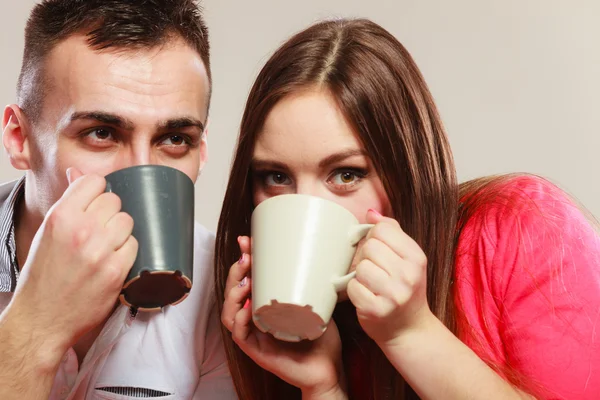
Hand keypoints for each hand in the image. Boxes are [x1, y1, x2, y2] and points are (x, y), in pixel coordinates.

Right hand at [4, 167, 137, 365]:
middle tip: (98, 231)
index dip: (97, 192)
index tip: (95, 204)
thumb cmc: (43, 274)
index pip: (95, 181)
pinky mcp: (117, 271)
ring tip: (105, 247)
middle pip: (115, 201)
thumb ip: (68, 202)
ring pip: (127, 222)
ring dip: (120, 233)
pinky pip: (135, 246)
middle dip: (109, 214)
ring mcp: (101, 251)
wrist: (41, 318)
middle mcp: (81, 230)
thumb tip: (79, 173)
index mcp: (60, 216)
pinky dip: (126, 253)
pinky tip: (112, 262)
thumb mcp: (47, 232)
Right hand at [221, 236, 345, 397]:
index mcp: (265, 306)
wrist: (329, 369)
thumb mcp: (315, 301)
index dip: (243, 261)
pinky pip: (240, 334)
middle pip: (233, 294)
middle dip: (235, 272)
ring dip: (232, 293)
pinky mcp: (256, 351)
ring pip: (229, 313)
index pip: (246, 281)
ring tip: (245, 280)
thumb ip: (311, 281)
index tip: (247, 241)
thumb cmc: (321, 338)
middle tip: (246, 257)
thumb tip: (317, 252)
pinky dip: (240, 320)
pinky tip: (248, 307)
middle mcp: (255, 319)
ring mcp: (254, 335)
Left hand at [347, 209, 431, 346]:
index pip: (382, 230)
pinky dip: (355, 291)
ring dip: (360, 276)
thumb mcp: (407, 259)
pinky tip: (367, 297)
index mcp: (416, 257)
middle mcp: (408, 275)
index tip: (379, 252)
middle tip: (375, 271)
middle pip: (369, 247)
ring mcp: (393, 294)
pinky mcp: (376, 310)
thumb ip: (392, 232)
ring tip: (371, 285)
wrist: (409, 329)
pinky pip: (353, 287)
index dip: (374, 238)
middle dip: (366, 258)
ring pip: (360, 267)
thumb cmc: (403, 289)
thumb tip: (371, 213)